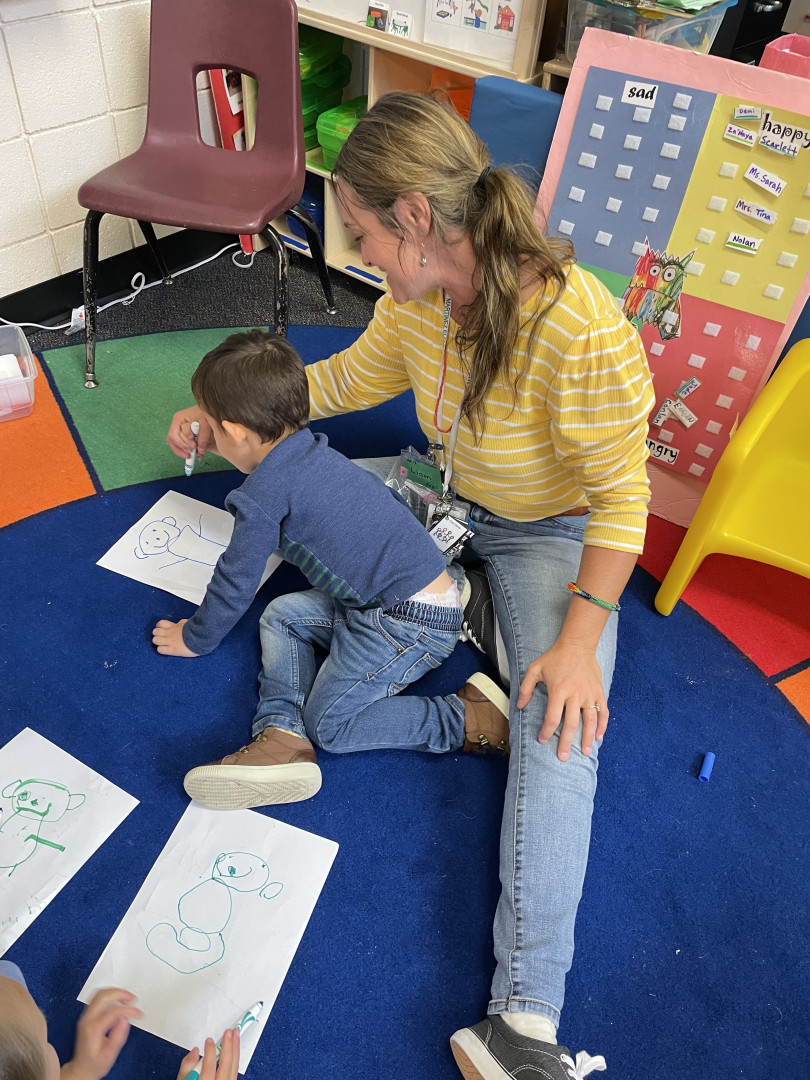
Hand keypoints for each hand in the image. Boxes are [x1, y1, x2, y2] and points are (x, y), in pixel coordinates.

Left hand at [61, 988, 141, 1079]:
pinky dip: (109, 996)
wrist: (82, 1069)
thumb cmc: (94, 1064)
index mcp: (93, 1029)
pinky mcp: (86, 1016)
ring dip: (114, 992)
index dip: (128, 1010)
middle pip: (102, 995)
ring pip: (98, 994)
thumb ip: (118, 1037)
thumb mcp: (109, 1055)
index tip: (138, 1013)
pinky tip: (117, 1001)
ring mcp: (85, 1017)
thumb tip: (125, 1020)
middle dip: (120, 993)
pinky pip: (97, 999)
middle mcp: (87, 1020)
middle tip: (132, 998)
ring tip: (126, 997)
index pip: (112, 1011)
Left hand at [153, 619, 197, 656]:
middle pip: (155, 632)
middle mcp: (170, 633)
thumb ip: (182, 624)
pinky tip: (166, 650)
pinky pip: (160, 650)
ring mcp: (170, 641)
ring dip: (158, 642)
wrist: (200, 638)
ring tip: (163, 644)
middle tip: (162, 637)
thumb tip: (180, 623)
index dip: (159, 627)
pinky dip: (161, 650)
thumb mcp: (188, 623)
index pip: (160, 623)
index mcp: (174, 626)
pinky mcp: (172, 650)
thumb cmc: (197, 631)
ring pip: (155, 640)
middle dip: (157, 634)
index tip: (162, 629)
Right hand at [167, 406, 211, 460]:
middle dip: (182, 448)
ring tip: (191, 455)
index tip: (194, 446)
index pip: (174, 434)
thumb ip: (203, 437)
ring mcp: (178, 430)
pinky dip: (184, 451)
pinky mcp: (182, 435)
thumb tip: (199, 451)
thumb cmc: (206, 414)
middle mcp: (176, 424)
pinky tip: (192, 454)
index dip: (182, 443)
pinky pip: (179, 445)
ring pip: (173, 444)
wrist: (208, 411)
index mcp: (179, 418)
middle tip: (192, 453)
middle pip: (172, 440)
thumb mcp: (206, 423)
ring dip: (181, 451)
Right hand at [177, 1029, 239, 1079]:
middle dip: (228, 1047)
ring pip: (234, 1070)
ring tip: (235, 1036)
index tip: (209, 1040)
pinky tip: (234, 1051)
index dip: (210, 1053)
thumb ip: (186, 1069)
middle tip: (229, 1032)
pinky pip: (234, 1073)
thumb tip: (194, 1052)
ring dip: (235, 1051)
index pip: (209, 1070)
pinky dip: (235, 1060)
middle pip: (225, 1068)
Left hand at [517, 640, 607, 760]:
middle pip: (571, 724)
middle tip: (563, 757)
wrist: (577, 645)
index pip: (552, 717)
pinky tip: (599, 737)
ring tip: (585, 752)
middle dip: (566, 742)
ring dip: (588, 738)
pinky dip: (603, 725)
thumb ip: (526, 688)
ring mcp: (589, 694)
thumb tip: (520, 707)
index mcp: (558, 691)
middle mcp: (575, 695)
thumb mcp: (535, 669)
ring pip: (590, 721)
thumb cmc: (555, 657)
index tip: (542, 740)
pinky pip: (603, 711)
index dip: (546, 731)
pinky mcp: (599, 692)